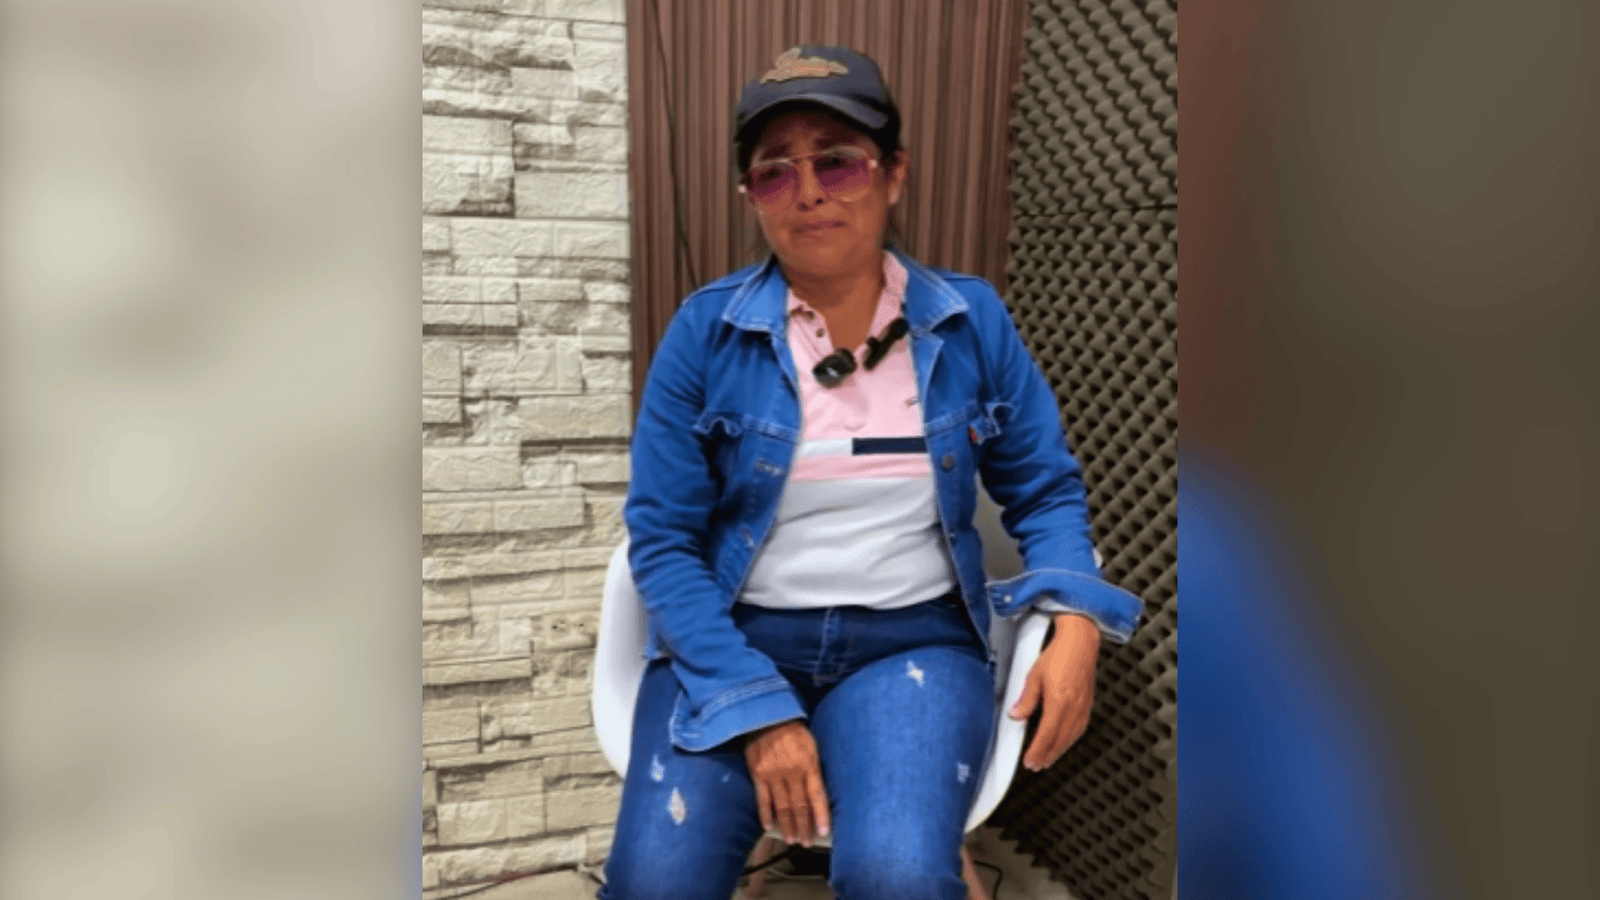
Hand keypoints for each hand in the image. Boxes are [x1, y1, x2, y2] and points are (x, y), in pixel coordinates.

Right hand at [744, 720, 830, 845]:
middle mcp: (792, 773)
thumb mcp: (811, 745)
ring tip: (791, 839)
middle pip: (799, 807)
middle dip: (804, 827)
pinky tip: (769, 827)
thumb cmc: (793, 729)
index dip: (821, 816)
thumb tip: (817, 790)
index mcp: (808, 765)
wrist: (767, 716)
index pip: (817, 797)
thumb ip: (814, 768)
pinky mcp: (758, 775)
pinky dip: (766, 815)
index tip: (823, 832)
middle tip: (806, 842)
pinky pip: (763, 800)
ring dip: (787, 826)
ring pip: (782, 807)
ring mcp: (773, 775)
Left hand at [1009, 614, 1099, 770]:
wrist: (1081, 641)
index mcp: (1059, 703)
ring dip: (1059, 751)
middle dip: (1047, 756)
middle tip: (1036, 765)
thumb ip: (1026, 699)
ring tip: (1048, 758)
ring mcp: (1083, 707)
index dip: (1037, 752)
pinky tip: (1065, 741)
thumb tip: (1016, 715)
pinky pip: (1079, 729)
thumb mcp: (1035, 676)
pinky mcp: (1088, 703)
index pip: (1046, 736)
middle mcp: (1074, 708)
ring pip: (1071, 737)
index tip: (1029, 761)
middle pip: (1059, 741)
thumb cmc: (1059, 654)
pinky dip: (1070, 740)